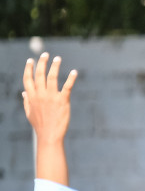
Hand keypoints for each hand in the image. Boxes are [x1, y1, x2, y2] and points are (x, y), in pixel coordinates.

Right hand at [22, 53, 75, 185]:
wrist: (50, 135)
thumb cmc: (40, 125)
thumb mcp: (29, 112)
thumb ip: (26, 101)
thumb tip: (24, 92)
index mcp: (31, 96)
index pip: (28, 78)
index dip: (29, 68)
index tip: (30, 60)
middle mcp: (40, 94)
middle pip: (40, 74)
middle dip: (42, 62)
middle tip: (45, 55)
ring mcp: (52, 96)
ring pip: (52, 77)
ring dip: (55, 66)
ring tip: (58, 58)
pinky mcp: (63, 100)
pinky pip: (67, 86)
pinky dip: (71, 78)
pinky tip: (74, 72)